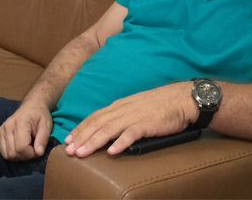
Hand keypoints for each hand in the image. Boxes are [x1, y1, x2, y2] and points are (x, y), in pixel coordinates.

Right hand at [0, 100, 52, 160]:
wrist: (32, 106)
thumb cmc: (40, 115)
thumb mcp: (46, 125)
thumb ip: (43, 139)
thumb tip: (39, 153)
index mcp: (20, 123)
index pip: (21, 148)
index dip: (31, 154)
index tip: (38, 150)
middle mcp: (7, 126)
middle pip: (13, 153)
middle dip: (25, 156)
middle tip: (34, 150)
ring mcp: (1, 130)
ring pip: (7, 155)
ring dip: (19, 156)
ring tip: (28, 148)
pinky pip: (3, 152)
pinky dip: (12, 153)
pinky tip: (20, 147)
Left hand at [64, 82, 196, 156]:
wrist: (182, 98)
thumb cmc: (161, 104)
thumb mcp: (137, 106)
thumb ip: (123, 115)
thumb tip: (109, 128)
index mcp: (121, 104)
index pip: (95, 116)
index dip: (80, 128)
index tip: (68, 140)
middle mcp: (125, 108)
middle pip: (98, 123)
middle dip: (81, 137)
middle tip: (68, 150)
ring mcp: (136, 115)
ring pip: (109, 129)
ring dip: (94, 141)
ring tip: (82, 153)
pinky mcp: (148, 123)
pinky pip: (132, 133)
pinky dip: (120, 142)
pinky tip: (112, 152)